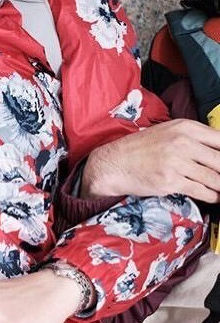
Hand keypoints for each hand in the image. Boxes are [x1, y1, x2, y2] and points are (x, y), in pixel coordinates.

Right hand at [82, 119, 219, 202]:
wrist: (114, 163)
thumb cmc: (140, 149)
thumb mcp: (167, 132)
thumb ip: (194, 138)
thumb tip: (219, 152)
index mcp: (184, 127)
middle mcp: (182, 142)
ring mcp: (176, 162)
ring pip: (215, 179)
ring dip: (219, 186)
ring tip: (217, 187)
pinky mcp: (171, 181)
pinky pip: (203, 192)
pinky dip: (211, 196)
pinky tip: (210, 195)